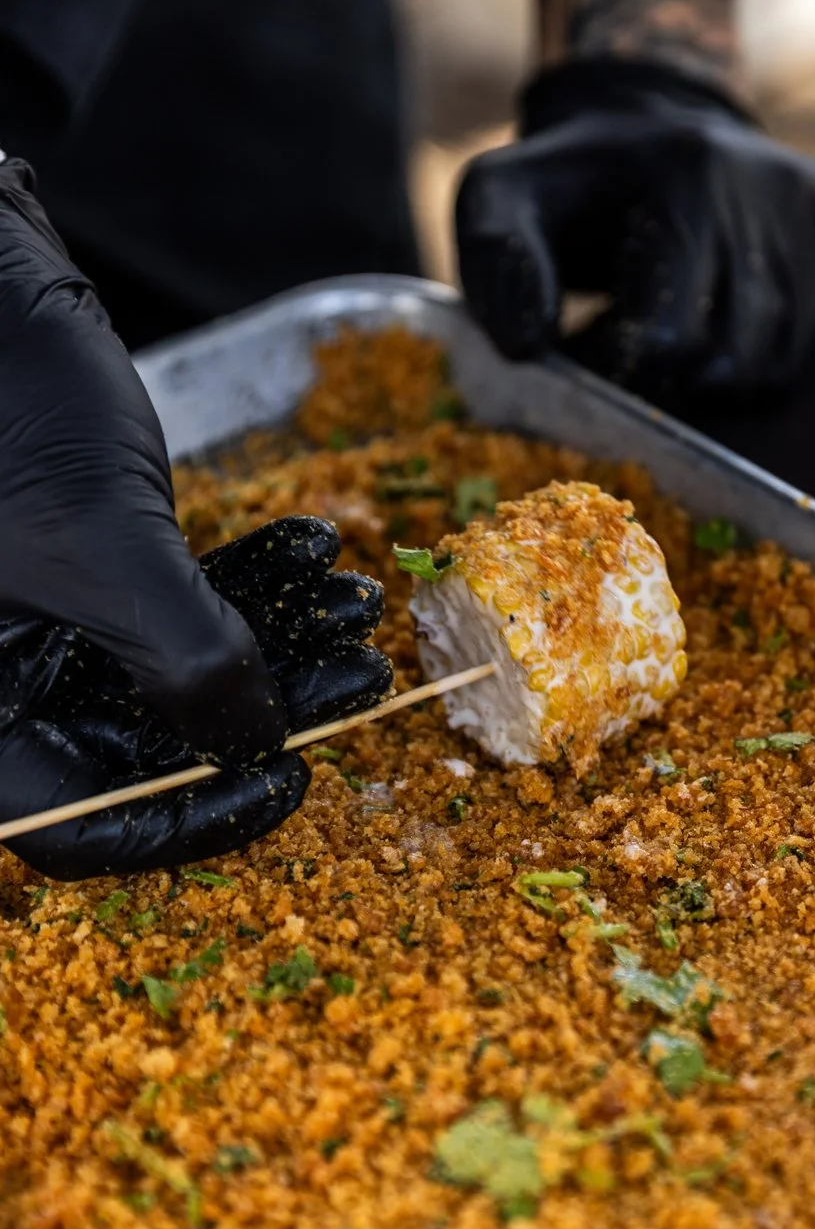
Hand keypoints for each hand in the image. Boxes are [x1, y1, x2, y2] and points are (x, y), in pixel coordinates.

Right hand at [0, 157, 388, 875]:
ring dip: (276, 635)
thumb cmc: (6, 402)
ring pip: (170, 667)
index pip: (82, 826)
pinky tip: (315, 546)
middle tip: (363, 676)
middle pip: (143, 745)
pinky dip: (245, 579)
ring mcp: (39, 622)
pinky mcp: (76, 564)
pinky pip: (166, 600)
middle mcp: (1, 682)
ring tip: (358, 605)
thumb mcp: (103, 544)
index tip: (292, 782)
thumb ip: (186, 659)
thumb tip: (258, 747)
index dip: (195, 820)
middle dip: (265, 706)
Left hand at [455, 58, 814, 404]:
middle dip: (686, 382)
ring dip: (731, 374)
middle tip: (643, 356)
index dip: (629, 366)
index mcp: (688, 172)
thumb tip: (529, 345)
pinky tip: (740, 312)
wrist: (647, 125)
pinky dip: (787, 347)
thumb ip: (497, 264)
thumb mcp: (499, 197)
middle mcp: (774, 184)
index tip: (598, 346)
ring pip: (791, 356)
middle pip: (745, 357)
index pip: (676, 337)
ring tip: (683, 338)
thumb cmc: (567, 185)